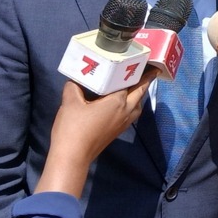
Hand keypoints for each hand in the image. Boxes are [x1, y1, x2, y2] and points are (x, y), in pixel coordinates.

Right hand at [36, 75, 155, 198]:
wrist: (72, 157)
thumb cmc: (73, 128)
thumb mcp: (70, 102)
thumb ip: (74, 86)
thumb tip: (77, 79)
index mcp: (118, 101)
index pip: (132, 81)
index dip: (139, 70)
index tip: (147, 61)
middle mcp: (126, 111)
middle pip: (140, 92)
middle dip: (145, 81)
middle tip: (147, 70)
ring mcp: (124, 123)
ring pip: (138, 105)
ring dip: (139, 94)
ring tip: (135, 84)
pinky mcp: (118, 131)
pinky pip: (132, 113)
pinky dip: (132, 104)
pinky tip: (122, 102)